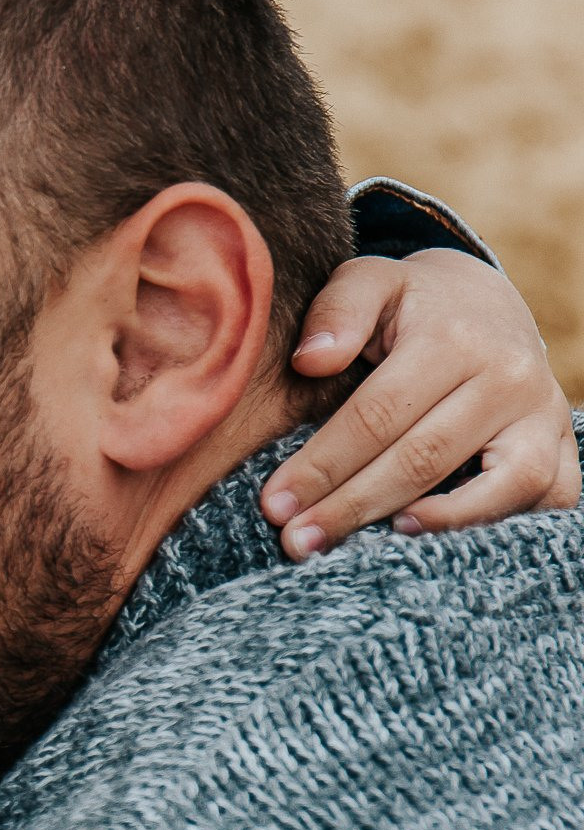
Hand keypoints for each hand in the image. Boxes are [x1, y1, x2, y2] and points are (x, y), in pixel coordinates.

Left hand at [261, 248, 578, 559]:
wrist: (483, 301)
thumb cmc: (407, 303)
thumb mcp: (367, 282)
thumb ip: (336, 311)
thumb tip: (310, 361)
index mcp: (453, 338)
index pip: (378, 415)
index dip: (323, 465)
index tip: (275, 504)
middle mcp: (510, 377)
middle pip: (425, 458)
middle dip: (353, 507)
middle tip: (298, 542)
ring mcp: (545, 412)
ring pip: (501, 485)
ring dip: (437, 526)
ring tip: (369, 548)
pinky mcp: (561, 441)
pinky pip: (551, 494)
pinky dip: (502, 523)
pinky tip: (438, 537)